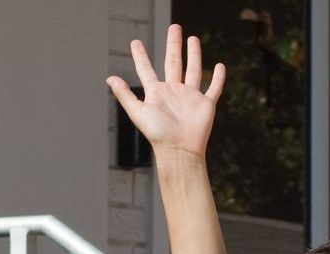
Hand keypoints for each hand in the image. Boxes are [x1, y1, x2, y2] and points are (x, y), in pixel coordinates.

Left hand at [107, 25, 223, 159]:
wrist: (180, 150)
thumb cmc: (158, 134)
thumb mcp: (138, 112)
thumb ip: (124, 95)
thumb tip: (109, 78)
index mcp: (156, 93)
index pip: (146, 69)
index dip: (140, 56)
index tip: (135, 43)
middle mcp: (173, 92)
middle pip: (173, 62)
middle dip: (174, 44)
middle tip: (174, 27)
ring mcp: (190, 97)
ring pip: (193, 70)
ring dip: (194, 55)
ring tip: (193, 39)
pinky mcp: (206, 104)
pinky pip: (213, 88)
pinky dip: (218, 77)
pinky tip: (219, 66)